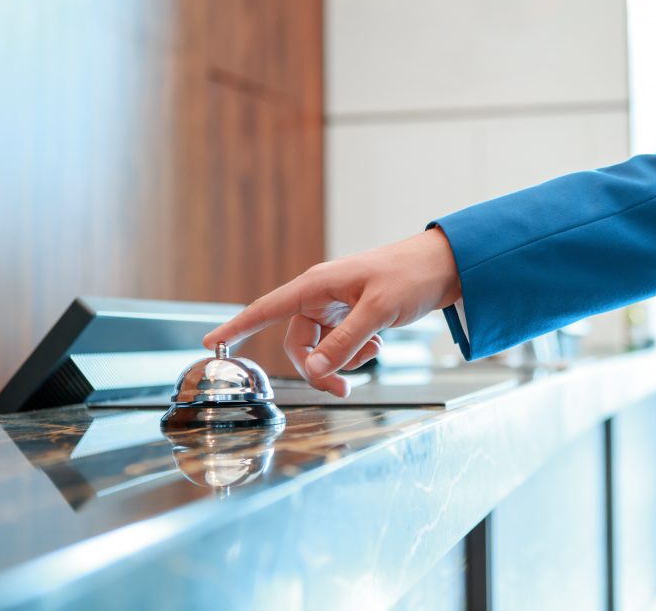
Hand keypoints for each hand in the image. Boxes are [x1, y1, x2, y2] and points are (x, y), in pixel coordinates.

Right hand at [203, 227, 461, 396]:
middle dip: (318, 366)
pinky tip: (378, 342)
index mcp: (317, 285)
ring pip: (321, 347)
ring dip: (343, 359)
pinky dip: (356, 351)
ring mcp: (337, 305)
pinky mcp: (353, 314)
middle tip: (342, 388)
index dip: (238, 327)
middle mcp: (321, 294)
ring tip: (373, 350)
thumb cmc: (409, 277)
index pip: (267, 308)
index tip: (211, 344)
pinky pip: (341, 343)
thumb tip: (314, 370)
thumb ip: (343, 342)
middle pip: (298, 342)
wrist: (444, 268)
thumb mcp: (377, 311)